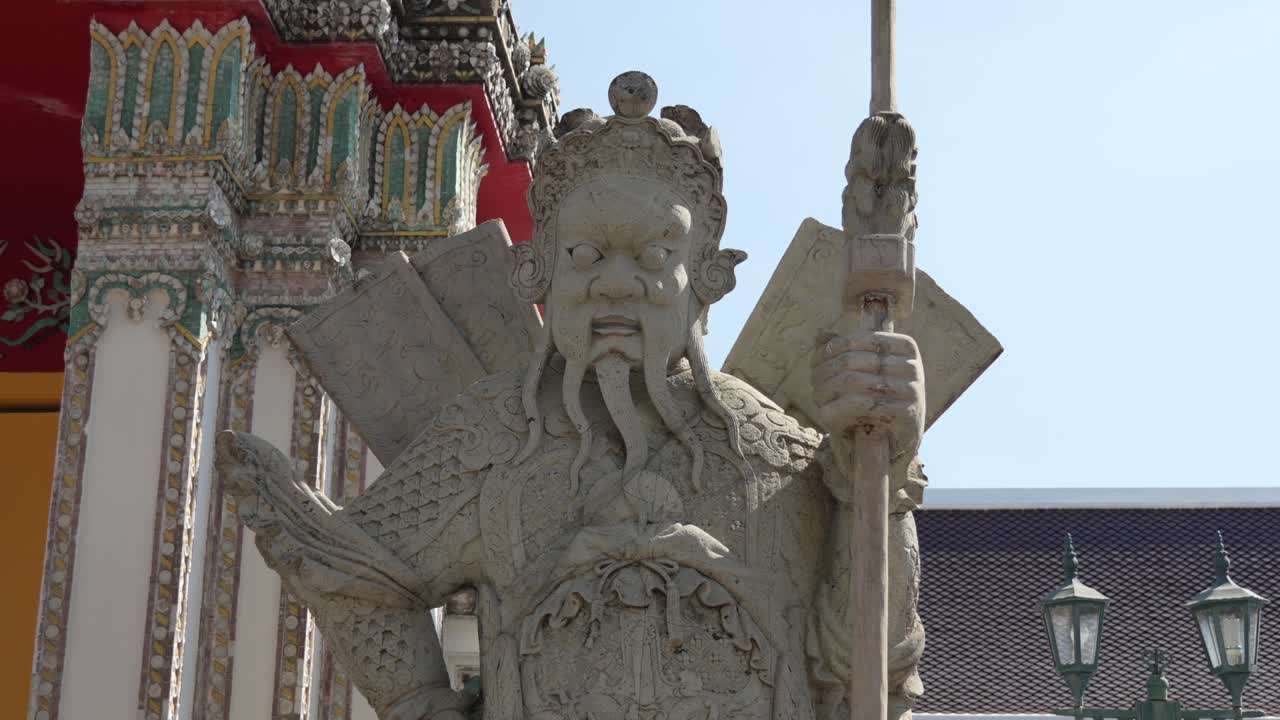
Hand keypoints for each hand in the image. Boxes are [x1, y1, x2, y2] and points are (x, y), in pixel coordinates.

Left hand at [811, 331, 923, 461]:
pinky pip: (860, 405)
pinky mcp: (905, 414)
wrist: (899, 435)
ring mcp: (911, 390)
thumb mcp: (867, 369)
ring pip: (853, 381)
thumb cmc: (879, 396)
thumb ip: (846, 349)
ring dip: (827, 388)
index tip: (815, 361)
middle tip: (813, 380)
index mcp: (905, 346)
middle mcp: (912, 365)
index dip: (834, 347)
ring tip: (816, 395)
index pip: (862, 338)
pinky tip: (825, 410)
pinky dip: (837, 407)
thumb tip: (820, 333)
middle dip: (826, 370)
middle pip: (853, 360)